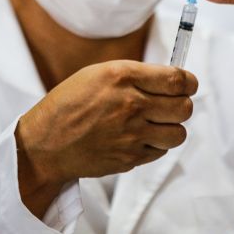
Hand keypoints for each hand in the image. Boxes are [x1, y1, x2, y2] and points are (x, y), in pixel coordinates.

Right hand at [15, 60, 197, 215]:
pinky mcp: (130, 158)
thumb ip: (136, 76)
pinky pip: (160, 151)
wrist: (44, 144)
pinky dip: (155, 145)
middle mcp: (130, 105)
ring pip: (178, 133)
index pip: (177, 79)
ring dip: (172, 127)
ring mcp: (131, 135)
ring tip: (156, 123)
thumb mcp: (98, 74)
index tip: (188, 84)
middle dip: (182, 105)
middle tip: (171, 104)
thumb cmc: (70, 104)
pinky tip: (137, 137)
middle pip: (184, 107)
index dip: (190, 82)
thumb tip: (172, 81)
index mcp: (122, 77)